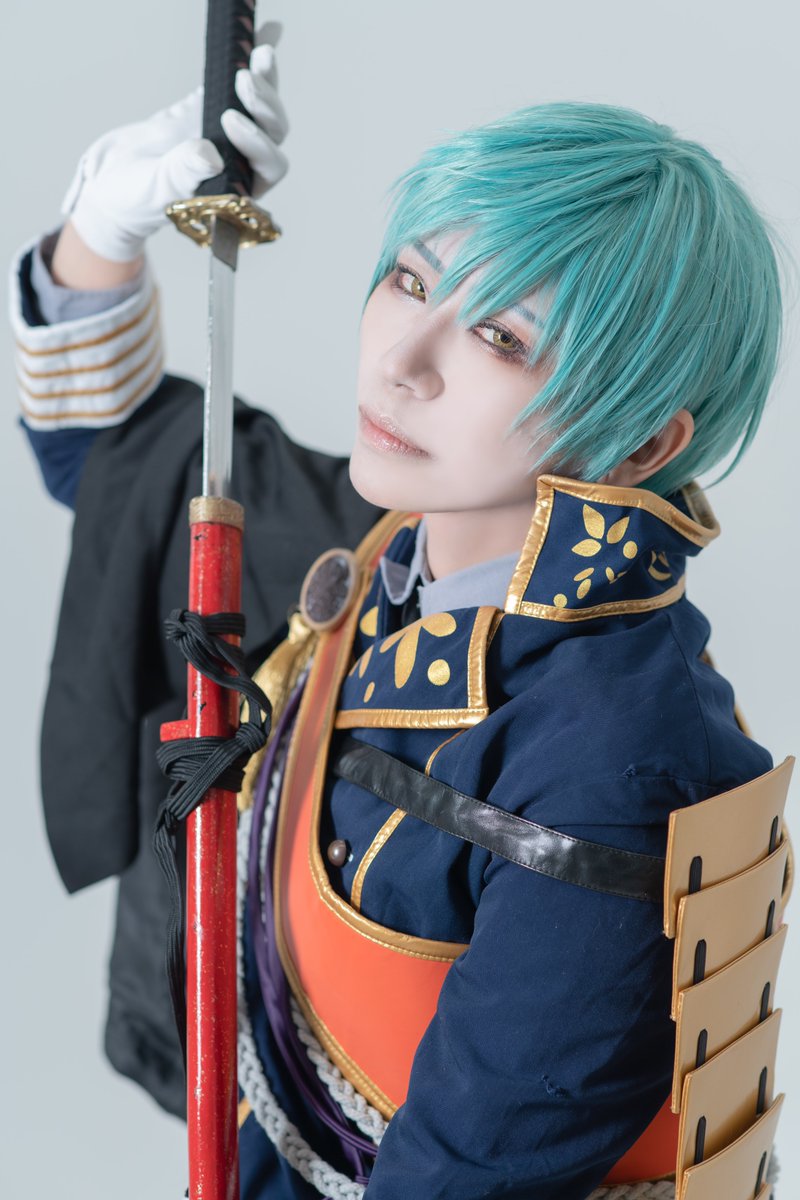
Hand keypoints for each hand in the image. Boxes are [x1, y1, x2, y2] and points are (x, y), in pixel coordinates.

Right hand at [59, 20, 288, 262]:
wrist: (115, 183)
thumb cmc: (138, 198)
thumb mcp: (158, 189)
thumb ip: (183, 174)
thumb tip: (209, 154)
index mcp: (240, 188)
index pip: (269, 165)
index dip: (258, 143)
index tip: (228, 121)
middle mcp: (243, 161)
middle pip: (273, 131)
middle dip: (264, 105)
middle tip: (244, 80)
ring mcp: (230, 132)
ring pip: (262, 106)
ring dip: (266, 79)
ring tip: (262, 52)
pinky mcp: (213, 106)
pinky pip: (238, 83)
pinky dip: (251, 56)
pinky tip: (268, 32)